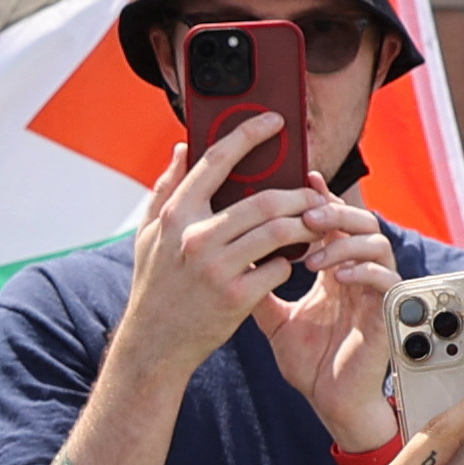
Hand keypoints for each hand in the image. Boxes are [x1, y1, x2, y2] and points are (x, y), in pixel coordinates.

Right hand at [109, 121, 371, 401]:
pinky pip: (279, 268)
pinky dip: (289, 261)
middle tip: (314, 195)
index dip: (248, 135)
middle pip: (264, 200)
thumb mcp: (148, 233)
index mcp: (176, 215)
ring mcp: (217, 268)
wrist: (154, 343)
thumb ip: (166, 187)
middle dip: (298, 195)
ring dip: (303, 226)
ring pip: (279, 232)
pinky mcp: (236, 297)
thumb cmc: (155, 283)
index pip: (217, 161)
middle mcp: (195, 237)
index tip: (274, 121)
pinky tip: (290, 262)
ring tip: (314, 224)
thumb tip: (184, 148)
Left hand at [249, 201, 409, 447]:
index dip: (320, 198)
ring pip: (377, 243)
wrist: (331, 403)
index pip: (333, 222)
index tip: (302, 178)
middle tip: (306, 215)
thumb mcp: (275, 319)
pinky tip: (333, 277)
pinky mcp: (388, 314)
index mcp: (336, 269)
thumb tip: (228, 258)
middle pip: (360, 221)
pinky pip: (387, 279)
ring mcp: (377, 292)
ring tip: (313, 254)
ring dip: (344, 242)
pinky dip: (362, 271)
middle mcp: (359, 274)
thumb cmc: (311, 363)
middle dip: (334, 212)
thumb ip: (259, 287)